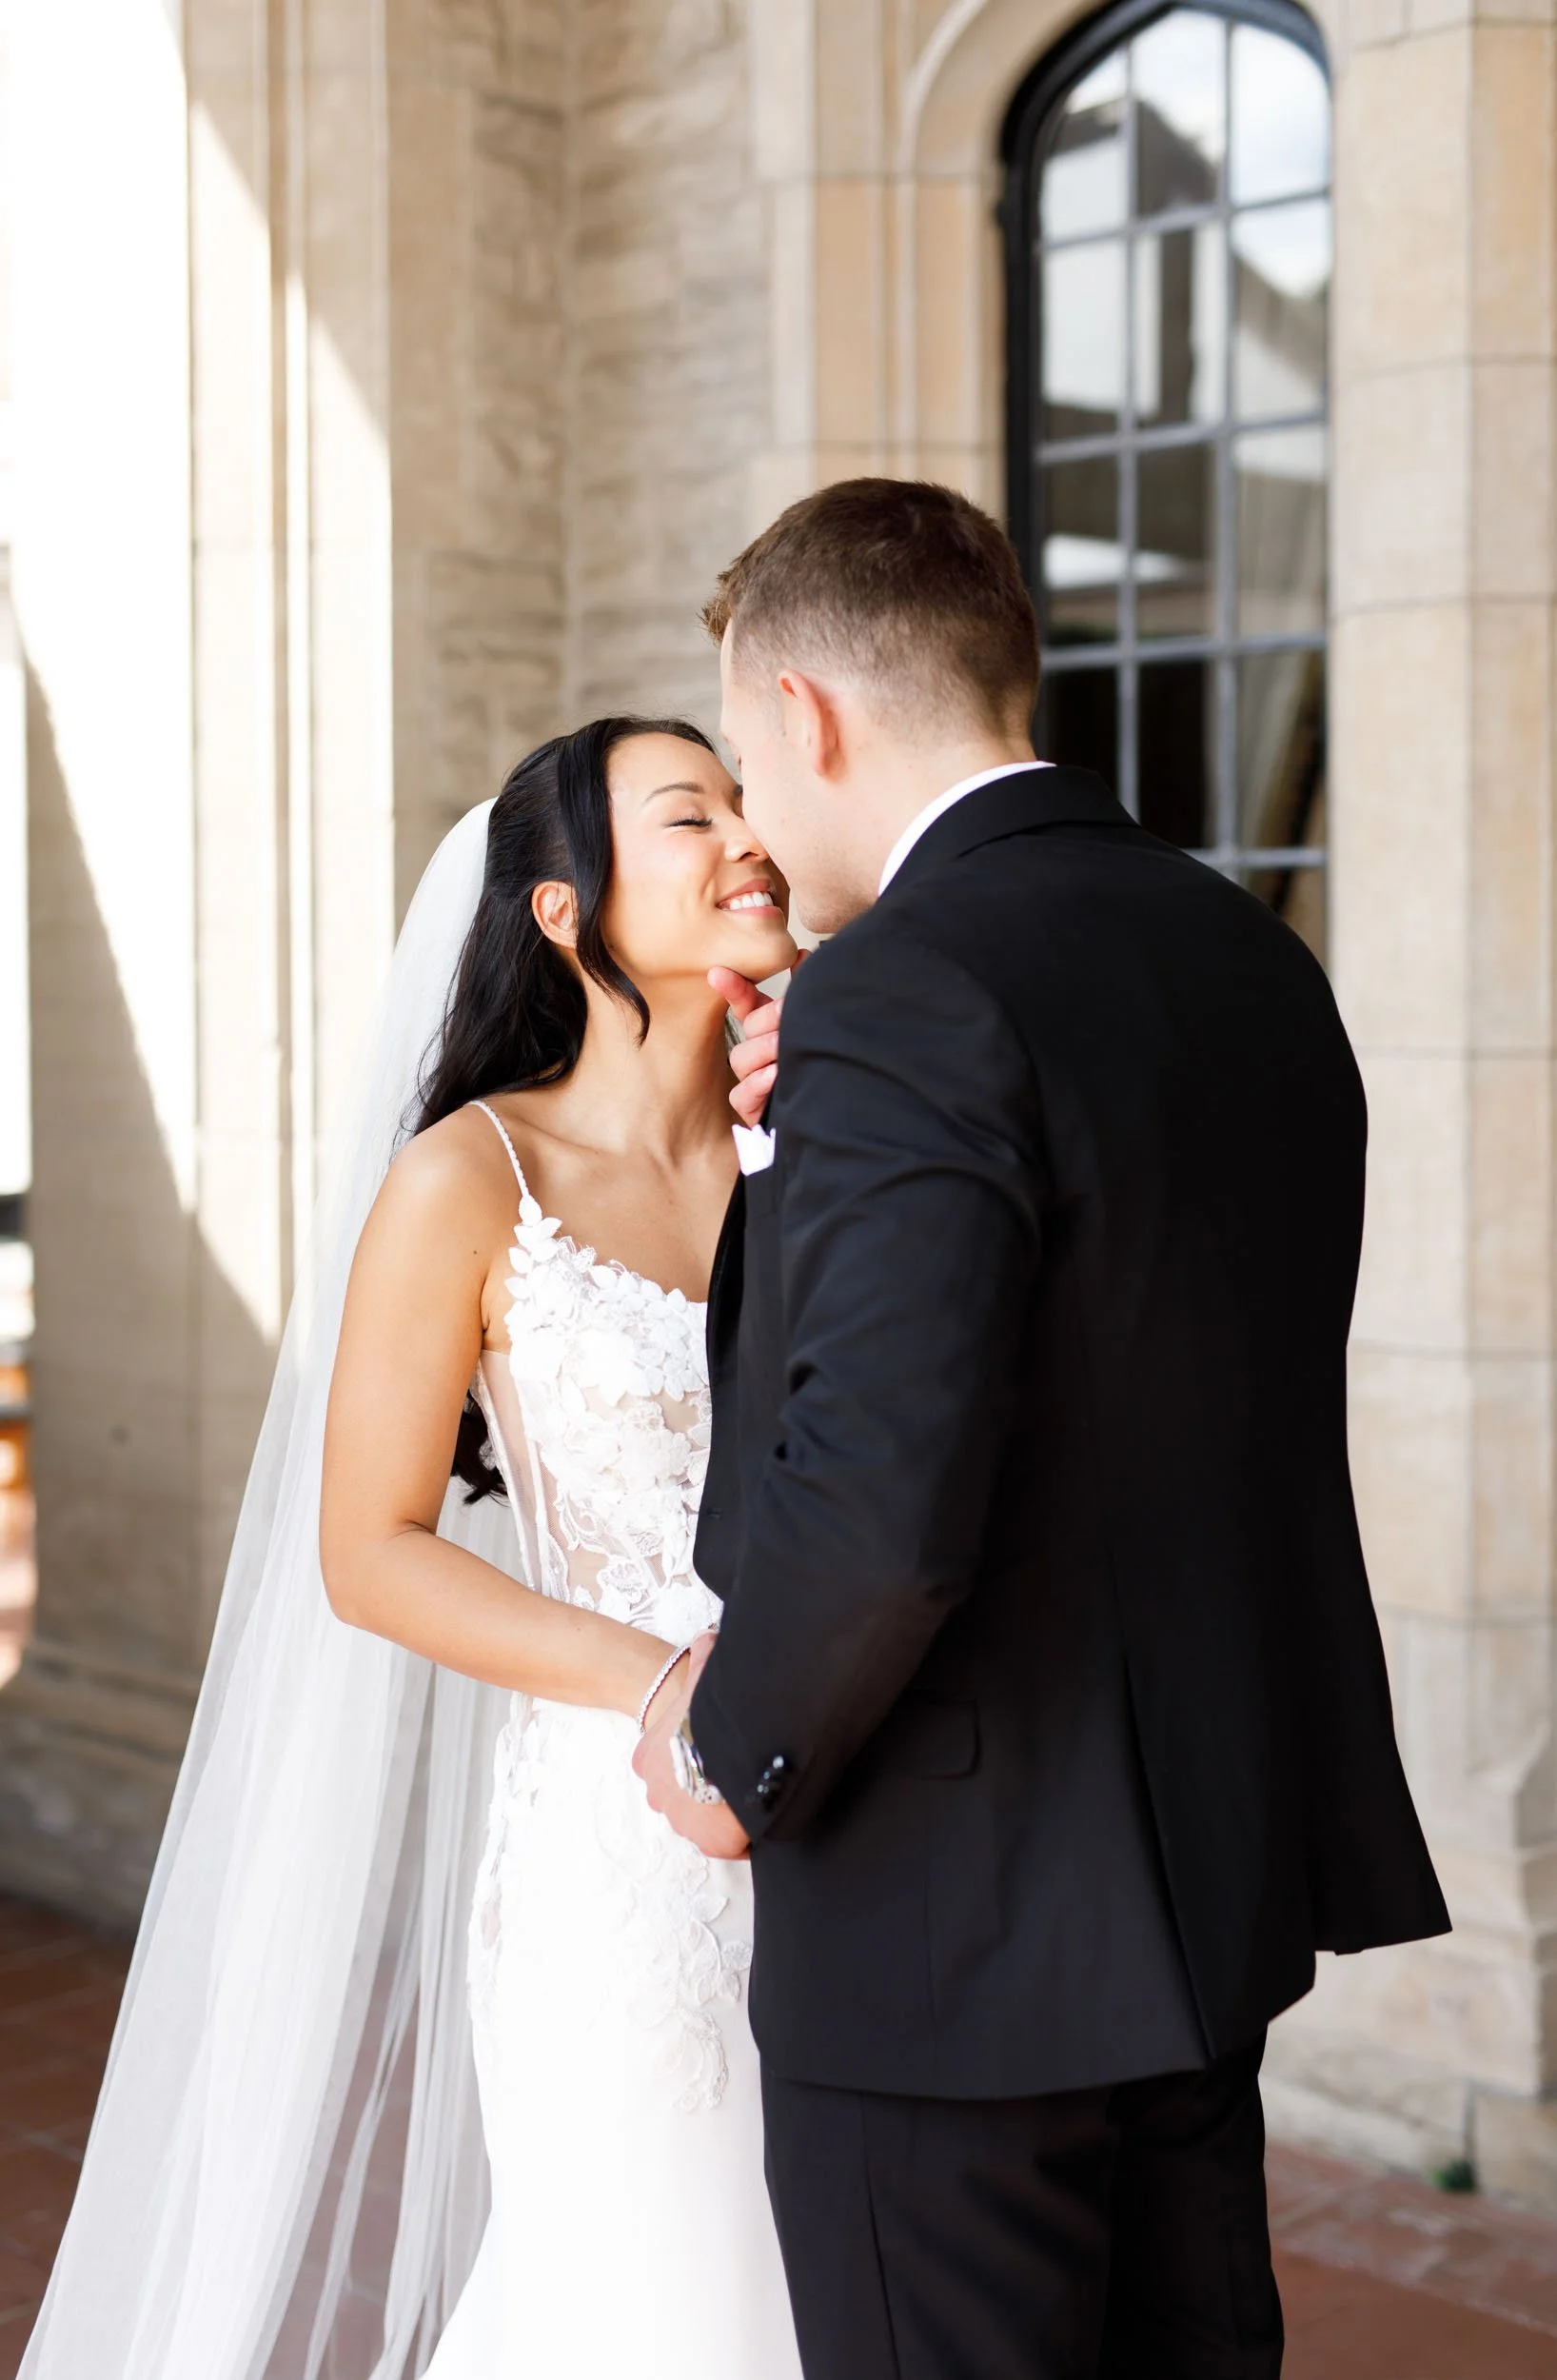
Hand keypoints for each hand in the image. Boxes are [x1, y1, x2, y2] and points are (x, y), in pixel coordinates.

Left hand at [632, 1630, 751, 1858]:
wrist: (730, 1743)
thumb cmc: (710, 1711)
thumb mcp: (702, 1673)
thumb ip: (703, 1655)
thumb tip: (708, 1638)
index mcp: (648, 1757)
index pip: (671, 1763)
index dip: (699, 1757)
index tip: (721, 1753)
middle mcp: (658, 1793)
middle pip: (688, 1795)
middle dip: (711, 1787)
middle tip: (740, 1771)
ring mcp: (683, 1821)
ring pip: (709, 1819)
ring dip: (728, 1809)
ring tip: (755, 1788)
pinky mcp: (712, 1843)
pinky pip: (732, 1842)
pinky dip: (746, 1831)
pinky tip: (761, 1809)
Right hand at [710, 954, 803, 1129]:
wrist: (833, 1114)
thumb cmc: (818, 1065)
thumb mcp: (812, 1024)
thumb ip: (804, 991)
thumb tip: (804, 956)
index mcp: (767, 1028)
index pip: (745, 1003)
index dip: (733, 987)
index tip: (719, 972)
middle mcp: (756, 1052)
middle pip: (748, 1028)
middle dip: (767, 1018)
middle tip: (786, 1012)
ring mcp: (750, 1081)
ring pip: (741, 1059)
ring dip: (763, 1050)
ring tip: (783, 1048)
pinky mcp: (751, 1109)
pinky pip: (741, 1095)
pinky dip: (756, 1084)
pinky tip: (774, 1075)